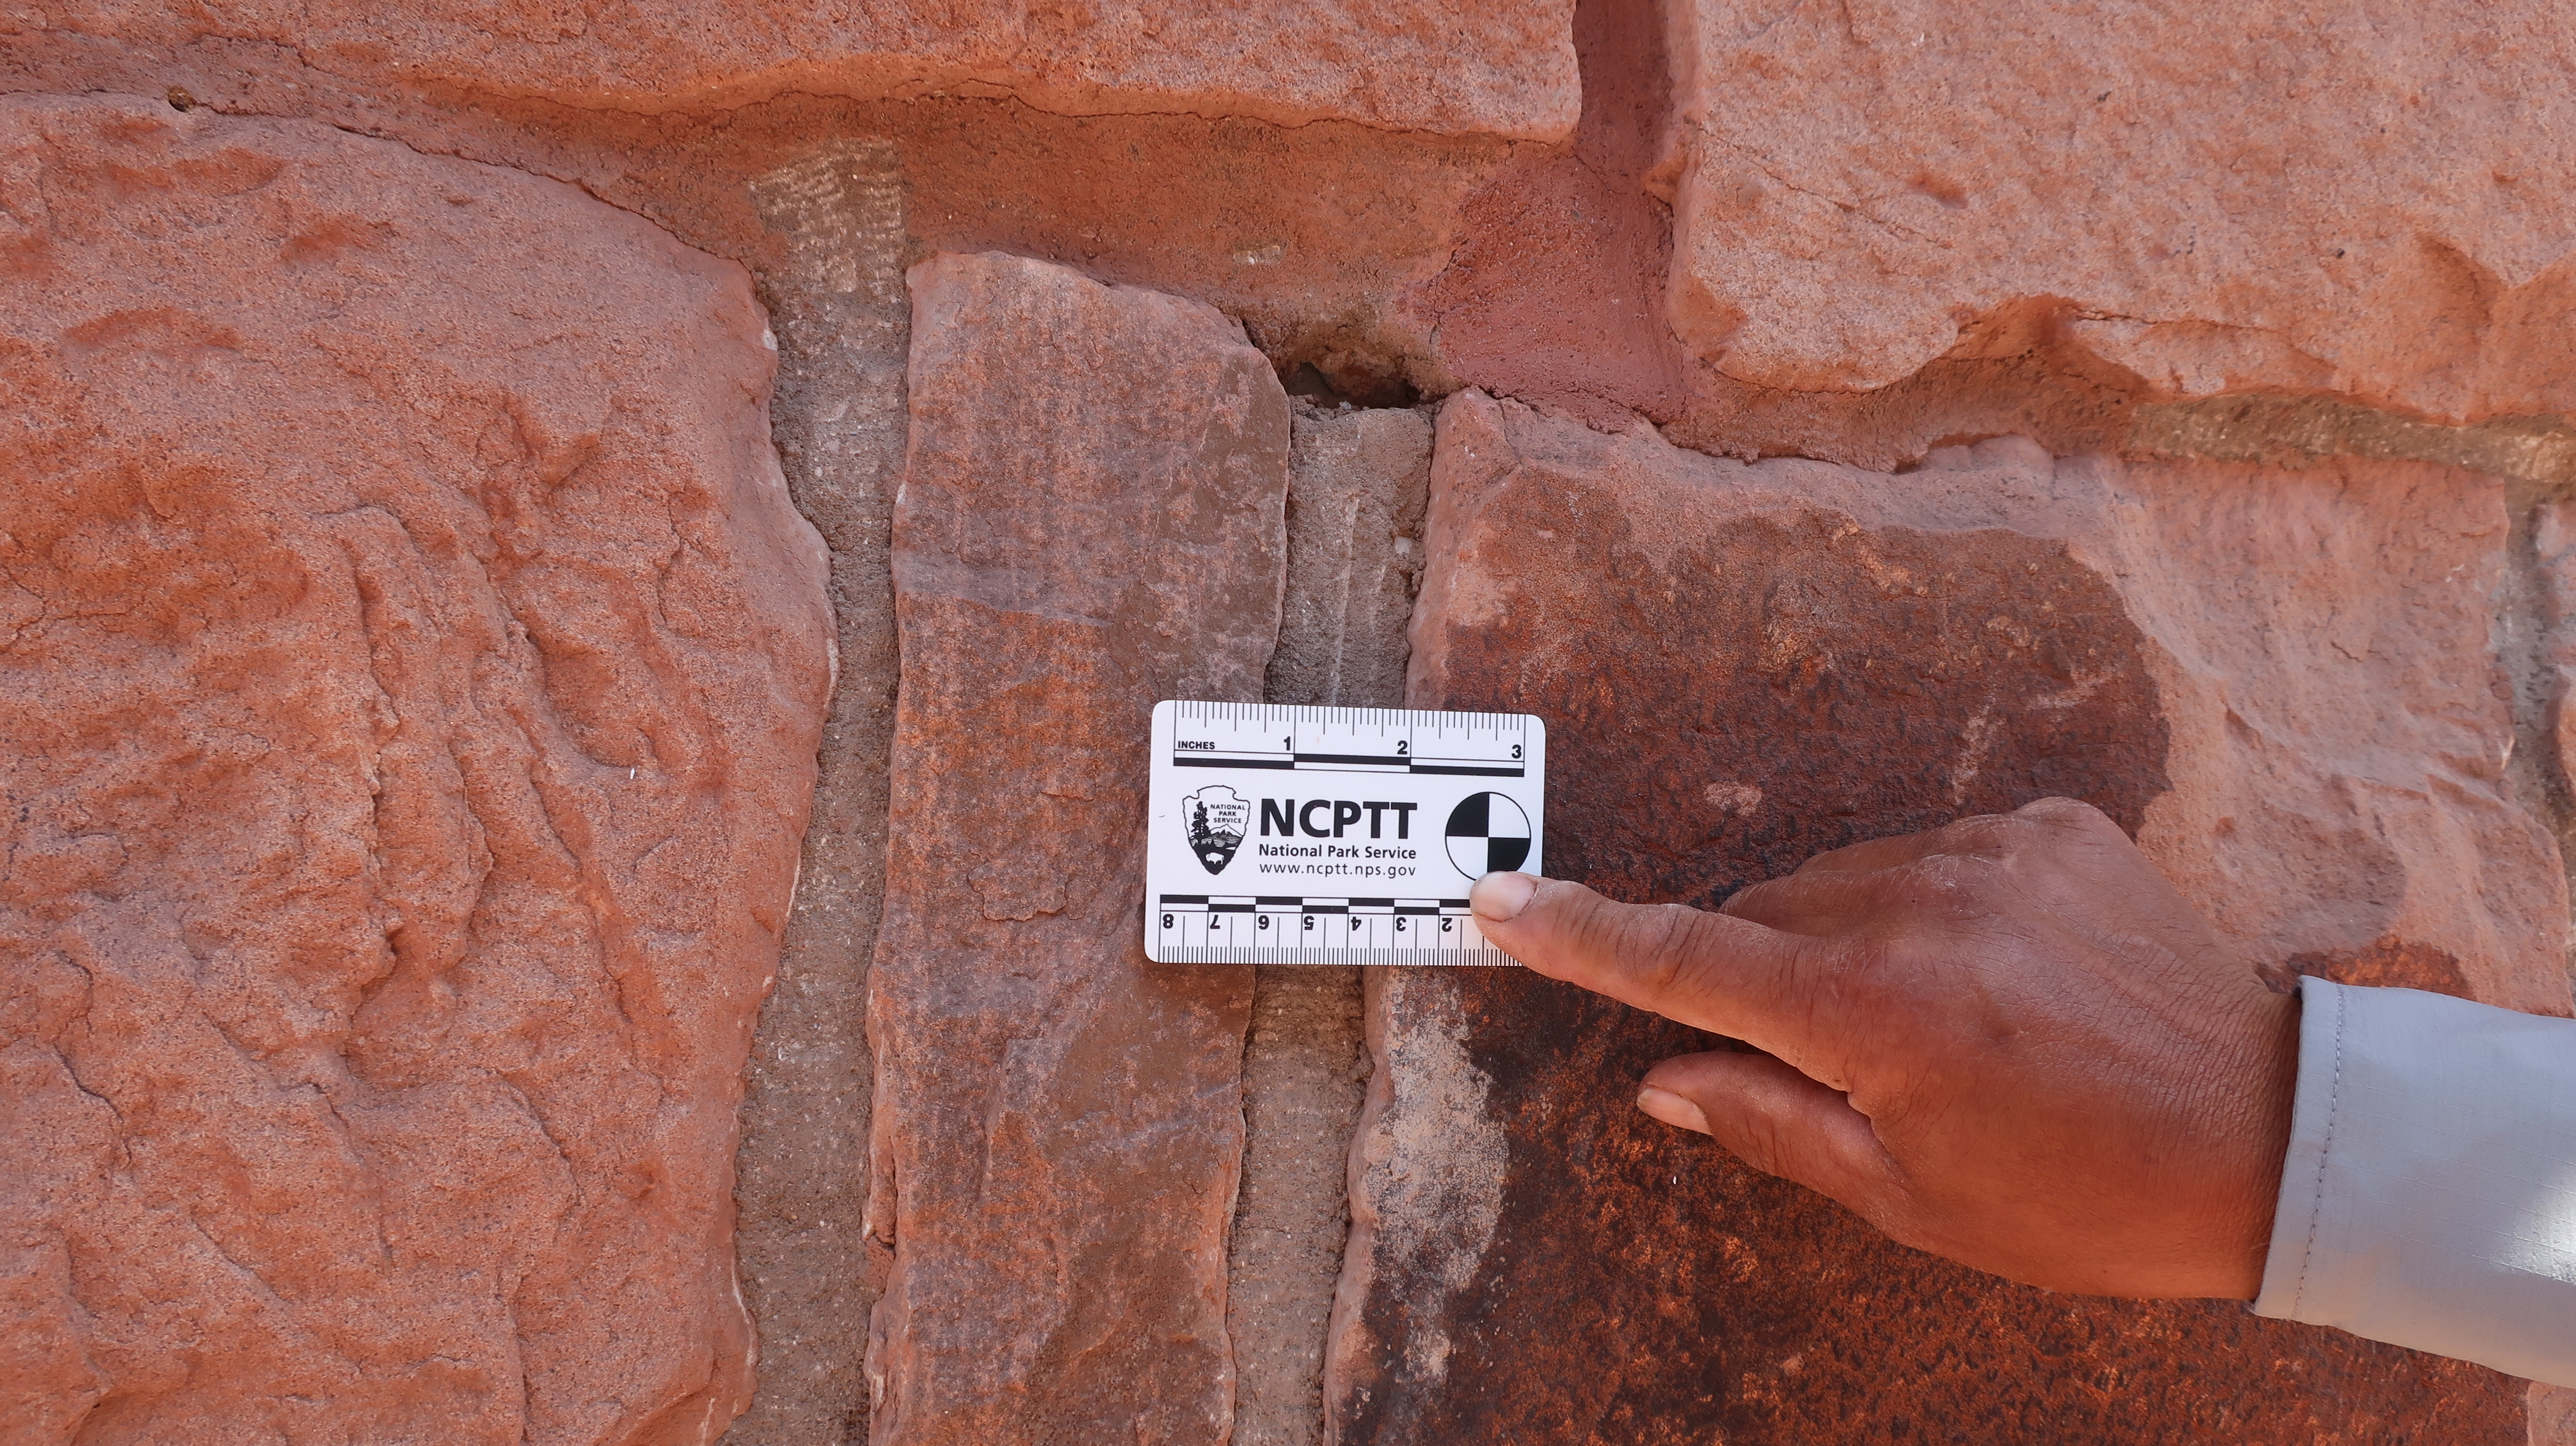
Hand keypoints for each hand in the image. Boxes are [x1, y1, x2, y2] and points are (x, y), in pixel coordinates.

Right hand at [1468, 797, 2297, 1298]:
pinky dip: (1928, 908)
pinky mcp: (2051, 826)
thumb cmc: (2088, 1195)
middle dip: (1764, 980)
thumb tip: (1666, 1081)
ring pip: (1843, 880)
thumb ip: (1772, 1122)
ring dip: (1847, 942)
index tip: (1501, 902)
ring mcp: (1992, 850)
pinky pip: (1934, 854)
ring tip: (1945, 1026)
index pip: (1685, 958)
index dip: (1581, 934)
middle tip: (1837, 1062)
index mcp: (1874, 1010)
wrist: (2275, 1134)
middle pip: (1765, 917)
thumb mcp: (1912, 1197)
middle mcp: (1921, 906)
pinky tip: (1999, 976)